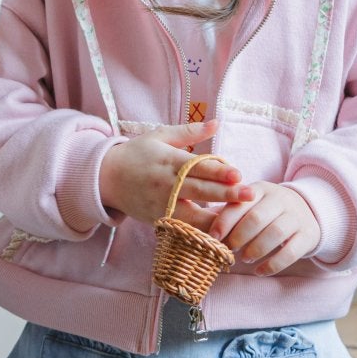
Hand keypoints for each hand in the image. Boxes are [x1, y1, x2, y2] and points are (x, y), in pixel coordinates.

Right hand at [99, 123, 252, 225]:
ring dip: (217, 218)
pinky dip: (202, 232)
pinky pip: (184, 229)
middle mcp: (166, 185)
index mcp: (168, 161)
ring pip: (193, 215)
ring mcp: (161, 205)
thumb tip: (217, 123)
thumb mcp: (160, 136)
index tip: (238, 173)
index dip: (218, 170)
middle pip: (200, 190)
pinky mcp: (159, 220)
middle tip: (249, 195)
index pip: (196, 166)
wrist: (107, 178)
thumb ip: (189, 132)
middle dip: (226, 194)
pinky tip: (221, 234)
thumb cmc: (137, 154)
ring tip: (240, 220)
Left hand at [206, 181, 321, 273]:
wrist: (307, 209)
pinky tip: (259, 271)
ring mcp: (297, 216)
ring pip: (276, 233)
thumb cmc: (267, 211)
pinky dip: (273, 264)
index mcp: (260, 190)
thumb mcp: (251, 205)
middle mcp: (280, 199)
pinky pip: (291, 252)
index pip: (240, 203)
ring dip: (256, 249)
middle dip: (239, 236)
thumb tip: (203, 233)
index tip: (213, 237)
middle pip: (257, 218)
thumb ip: (231, 214)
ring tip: (244, 259)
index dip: (224, 221)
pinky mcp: (308, 235)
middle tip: (230, 250)